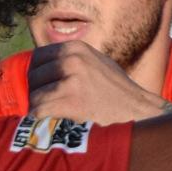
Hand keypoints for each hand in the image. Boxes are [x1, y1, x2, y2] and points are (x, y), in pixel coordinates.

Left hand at [27, 40, 171, 124]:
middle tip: (50, 106)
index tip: (45, 89)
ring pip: (34, 94)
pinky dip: (41, 119)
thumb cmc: (115, 92)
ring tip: (54, 115)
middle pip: (33, 77)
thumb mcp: (94, 63)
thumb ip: (70, 61)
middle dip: (37, 93)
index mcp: (76, 48)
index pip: (37, 58)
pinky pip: (39, 109)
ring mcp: (72, 79)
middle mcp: (73, 59)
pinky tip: (53, 122)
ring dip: (39, 108)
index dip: (38, 76)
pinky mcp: (72, 100)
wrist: (137, 112)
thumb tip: (39, 65)